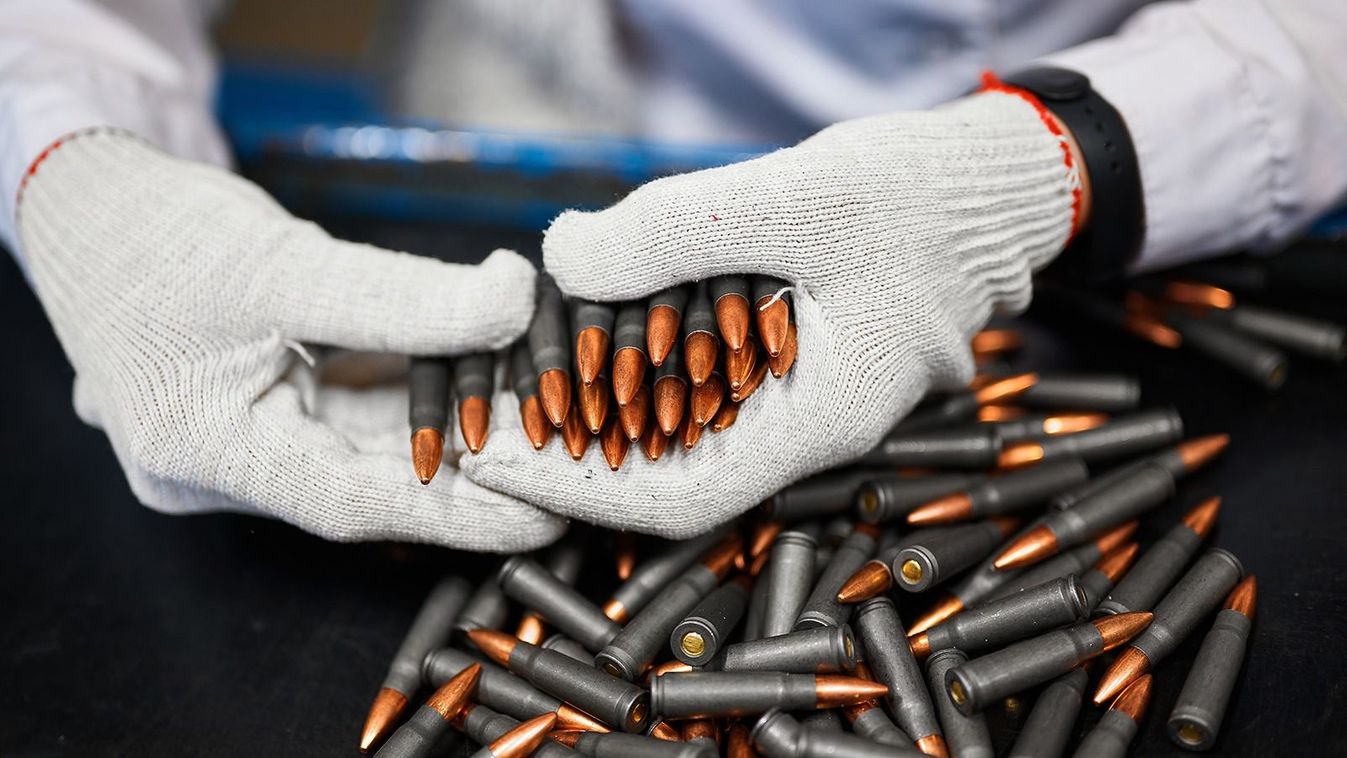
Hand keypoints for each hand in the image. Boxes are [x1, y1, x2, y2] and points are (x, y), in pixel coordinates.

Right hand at [18, 130, 564, 550]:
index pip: (350, 502)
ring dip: (451, 429)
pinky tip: (486, 378)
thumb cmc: (152, 228)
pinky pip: (352, 408)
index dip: (455, 511)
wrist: (84, 191)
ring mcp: (242, 433)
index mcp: (200, 452)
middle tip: (564, 464)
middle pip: (366, 478)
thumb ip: (401, 296)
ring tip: (542, 424)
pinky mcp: (264, 400)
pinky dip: (416, 393)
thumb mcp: (283, 261)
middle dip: (467, 471)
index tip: (542, 509)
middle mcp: (221, 463)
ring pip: (367, 442)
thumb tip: (514, 301)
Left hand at [465, 91, 1075, 536]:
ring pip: (679, 429)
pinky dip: (635, 366)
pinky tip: (585, 334)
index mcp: (821, 421)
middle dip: (568, 451)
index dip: (578, 487)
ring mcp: (798, 395)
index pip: (680, 495)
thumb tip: (560, 259)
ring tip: (515, 376)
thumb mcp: (792, 197)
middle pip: (667, 471)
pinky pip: (699, 383)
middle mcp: (805, 426)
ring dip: (594, 409)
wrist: (992, 185)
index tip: (495, 451)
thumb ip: (671, 229)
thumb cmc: (921, 196)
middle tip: (485, 410)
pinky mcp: (787, 355)